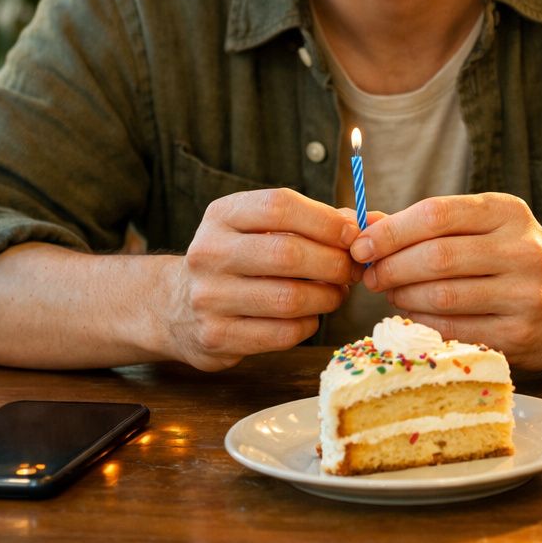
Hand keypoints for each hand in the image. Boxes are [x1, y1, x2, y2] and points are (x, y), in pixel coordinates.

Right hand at [166, 189, 362, 370]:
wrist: (177, 306)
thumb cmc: (239, 260)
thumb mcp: (261, 229)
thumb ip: (312, 222)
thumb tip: (364, 225)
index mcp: (223, 216)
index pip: (279, 206)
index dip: (325, 220)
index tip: (352, 235)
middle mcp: (209, 252)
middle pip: (288, 254)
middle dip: (334, 264)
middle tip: (352, 270)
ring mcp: (208, 297)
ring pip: (289, 299)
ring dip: (327, 297)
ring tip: (336, 293)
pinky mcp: (216, 336)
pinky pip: (282, 333)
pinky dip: (308, 324)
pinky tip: (309, 316)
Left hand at [353, 193, 541, 369]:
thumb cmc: (512, 261)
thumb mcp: (483, 228)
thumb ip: (427, 224)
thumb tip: (363, 223)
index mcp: (508, 212)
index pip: (437, 214)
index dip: (391, 231)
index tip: (362, 244)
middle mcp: (521, 249)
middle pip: (436, 256)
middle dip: (392, 267)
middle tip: (372, 275)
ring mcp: (524, 294)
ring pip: (442, 295)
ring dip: (403, 297)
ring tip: (392, 293)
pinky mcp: (518, 333)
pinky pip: (453, 328)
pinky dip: (422, 322)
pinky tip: (414, 315)